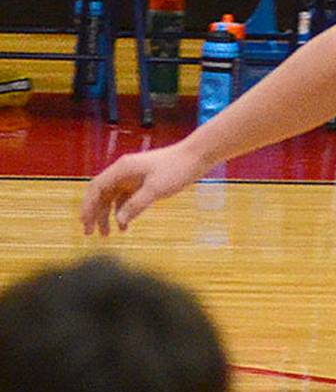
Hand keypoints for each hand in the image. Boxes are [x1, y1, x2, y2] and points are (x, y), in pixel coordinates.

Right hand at [80, 143, 201, 235]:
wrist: (195, 158)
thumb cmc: (176, 169)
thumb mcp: (155, 189)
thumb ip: (136, 205)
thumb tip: (119, 220)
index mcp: (122, 169)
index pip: (96, 188)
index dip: (88, 206)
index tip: (84, 223)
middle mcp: (123, 172)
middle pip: (101, 194)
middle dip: (94, 213)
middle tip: (90, 233)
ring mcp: (132, 177)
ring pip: (113, 198)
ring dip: (108, 215)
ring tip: (107, 234)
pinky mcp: (142, 182)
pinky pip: (126, 199)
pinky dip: (123, 211)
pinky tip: (124, 225)